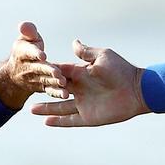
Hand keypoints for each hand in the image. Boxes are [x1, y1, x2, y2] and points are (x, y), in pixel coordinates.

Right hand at [0, 21, 67, 108]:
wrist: (15, 74)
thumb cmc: (26, 51)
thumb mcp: (25, 39)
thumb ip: (28, 32)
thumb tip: (24, 25)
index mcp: (23, 52)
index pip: (29, 52)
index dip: (35, 53)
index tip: (43, 55)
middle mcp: (28, 67)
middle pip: (38, 68)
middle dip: (47, 70)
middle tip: (56, 72)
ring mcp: (35, 78)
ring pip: (45, 80)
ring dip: (53, 82)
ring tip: (62, 82)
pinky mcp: (43, 87)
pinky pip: (49, 91)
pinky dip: (56, 92)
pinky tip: (65, 94)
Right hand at [30, 39, 150, 126]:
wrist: (136, 90)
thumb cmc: (121, 70)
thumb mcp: (103, 57)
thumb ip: (86, 53)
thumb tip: (74, 42)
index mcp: (82, 74)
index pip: (60, 73)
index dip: (48, 73)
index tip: (33, 70)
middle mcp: (80, 89)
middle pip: (56, 91)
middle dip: (43, 91)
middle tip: (27, 91)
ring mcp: (84, 104)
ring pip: (60, 107)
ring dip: (46, 108)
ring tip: (30, 110)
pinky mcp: (89, 117)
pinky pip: (70, 120)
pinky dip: (59, 121)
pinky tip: (46, 122)